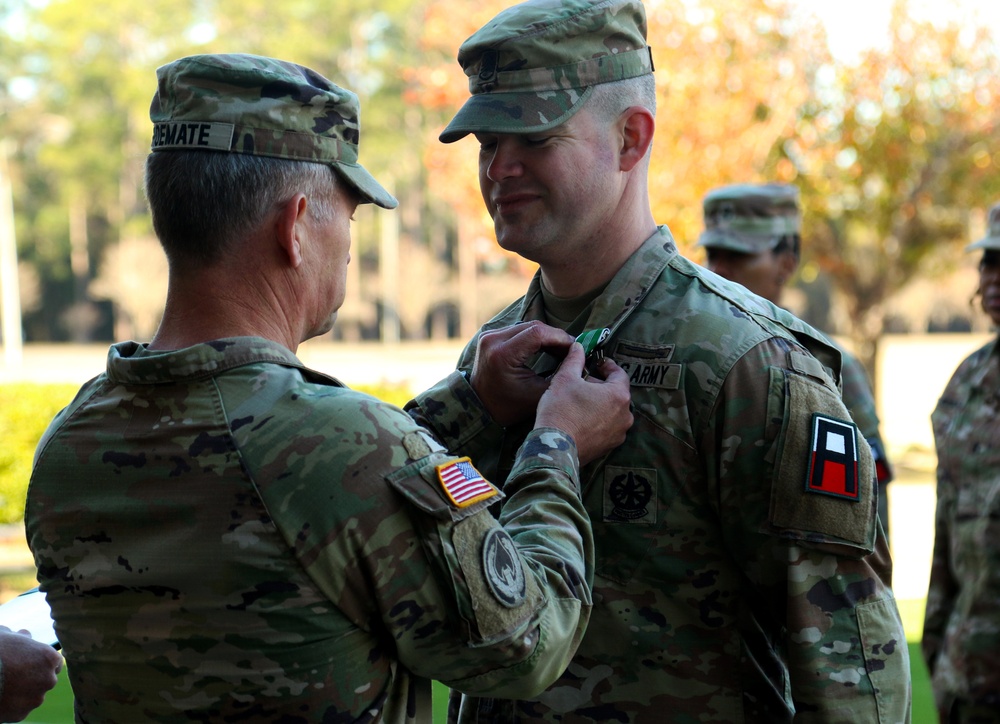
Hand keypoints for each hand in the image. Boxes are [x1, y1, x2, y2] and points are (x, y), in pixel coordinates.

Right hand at [0, 627, 62, 722]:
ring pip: (32, 696)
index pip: (54, 663)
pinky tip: (0, 697)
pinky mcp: (20, 715)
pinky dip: (11, 705)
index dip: (40, 663)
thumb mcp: (7, 635)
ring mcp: (35, 699)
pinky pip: (19, 709)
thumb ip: (20, 637)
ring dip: (23, 693)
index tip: (28, 663)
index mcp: (49, 659)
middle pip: (45, 680)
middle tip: (14, 675)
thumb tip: (24, 635)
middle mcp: (48, 680)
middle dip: (33, 678)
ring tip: (4, 686)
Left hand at [470, 321, 576, 426]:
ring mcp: (489, 336)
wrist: (479, 408)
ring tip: (561, 351)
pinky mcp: (490, 336)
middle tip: (571, 350)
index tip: (574, 348)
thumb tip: (578, 356)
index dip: (560, 338)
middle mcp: (493, 340)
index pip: (537, 333)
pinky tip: (548, 348)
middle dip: (556, 337)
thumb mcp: (538, 395)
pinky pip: (519, 330)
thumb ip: (559, 375)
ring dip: (547, 336)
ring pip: (527, 326)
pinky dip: (535, 337)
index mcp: (502, 354)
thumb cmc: (508, 406)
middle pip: (533, 327)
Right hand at [535, 343, 632, 464]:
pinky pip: (606, 428)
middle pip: (616, 394)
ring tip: (580, 401)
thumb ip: (575, 359)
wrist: (555, 447)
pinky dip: (597, 420)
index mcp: (619, 395)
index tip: (597, 363)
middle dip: (600, 386)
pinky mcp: (609, 447)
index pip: (619, 374)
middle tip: (582, 382)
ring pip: (612, 412)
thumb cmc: (561, 409)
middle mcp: (625, 416)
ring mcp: (618, 434)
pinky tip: (580, 419)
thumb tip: (578, 346)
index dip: (607, 366)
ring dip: (599, 404)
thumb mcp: (565, 378)